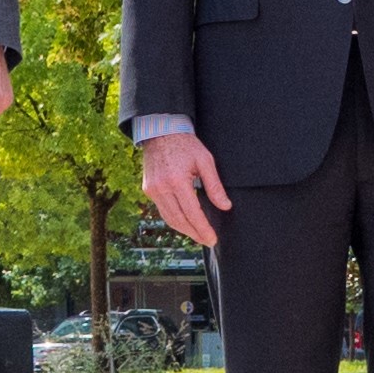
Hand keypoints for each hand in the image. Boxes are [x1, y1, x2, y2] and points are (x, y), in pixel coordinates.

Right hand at [137, 127, 230, 247]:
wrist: (161, 132)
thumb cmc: (186, 144)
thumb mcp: (205, 161)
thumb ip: (215, 186)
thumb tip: (225, 206)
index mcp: (177, 180)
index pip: (192, 213)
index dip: (203, 229)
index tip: (212, 239)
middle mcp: (161, 188)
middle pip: (180, 220)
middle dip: (195, 233)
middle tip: (208, 241)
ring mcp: (152, 190)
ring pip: (169, 218)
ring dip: (184, 230)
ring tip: (198, 235)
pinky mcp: (148, 190)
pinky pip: (162, 210)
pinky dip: (174, 220)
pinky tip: (185, 223)